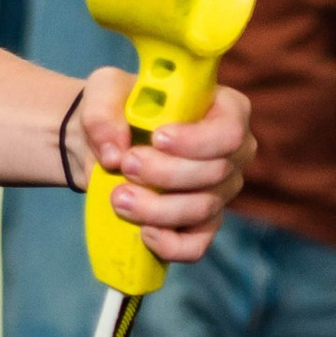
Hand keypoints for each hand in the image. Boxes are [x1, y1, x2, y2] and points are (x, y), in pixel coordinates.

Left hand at [73, 68, 251, 262]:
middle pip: (216, 172)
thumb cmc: (118, 110)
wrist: (106, 146)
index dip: (197, 140)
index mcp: (223, 109)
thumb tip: (114, 153)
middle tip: (126, 165)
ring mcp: (220, 192)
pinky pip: (196, 245)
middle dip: (165, 173)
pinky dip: (169, 244)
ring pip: (202, 209)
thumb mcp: (104, 92)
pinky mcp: (201, 224)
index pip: (230, 131)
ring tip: (119, 198)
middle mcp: (232, 153)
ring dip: (156, 208)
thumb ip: (104, 112)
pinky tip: (143, 232)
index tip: (157, 138)